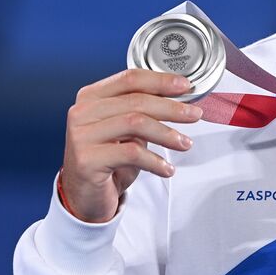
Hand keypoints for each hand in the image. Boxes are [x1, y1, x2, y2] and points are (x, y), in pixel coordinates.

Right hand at [59, 69, 202, 222]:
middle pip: (135, 100)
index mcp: (91, 97)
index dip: (160, 81)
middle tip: (193, 114)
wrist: (84, 195)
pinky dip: (155, 161)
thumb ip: (141, 112)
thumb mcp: (123, 130)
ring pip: (135, 123)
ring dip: (166, 133)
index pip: (129, 79)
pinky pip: (131, 153)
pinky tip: (167, 168)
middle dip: (171, 107)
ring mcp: (82, 135)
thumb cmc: (106, 160)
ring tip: (184, 143)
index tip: (185, 87)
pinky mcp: (87, 159)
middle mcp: (82, 112)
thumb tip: (178, 101)